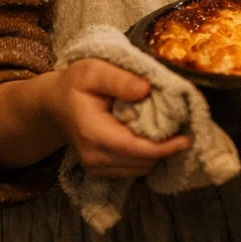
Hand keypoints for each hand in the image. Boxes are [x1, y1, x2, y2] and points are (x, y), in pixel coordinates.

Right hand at [42, 60, 191, 178]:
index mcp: (93, 133)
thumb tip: (146, 89)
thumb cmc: (75, 84)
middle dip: (165, 147)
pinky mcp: (100, 170)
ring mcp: (95, 167)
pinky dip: (146, 156)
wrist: (54, 104)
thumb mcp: (94, 71)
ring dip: (156, 153)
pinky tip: (149, 137)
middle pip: (142, 162)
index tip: (187, 138)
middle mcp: (93, 157)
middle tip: (179, 126)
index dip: (165, 147)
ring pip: (140, 168)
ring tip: (165, 130)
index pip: (136, 149)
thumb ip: (119, 79)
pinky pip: (132, 170)